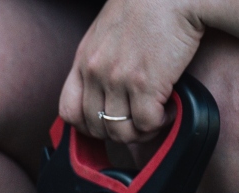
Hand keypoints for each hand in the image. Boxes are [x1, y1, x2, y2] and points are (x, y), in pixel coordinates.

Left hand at [59, 0, 204, 142]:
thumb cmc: (148, 6)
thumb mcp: (108, 32)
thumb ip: (101, 59)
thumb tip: (107, 90)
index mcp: (84, 59)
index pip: (68, 111)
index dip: (87, 126)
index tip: (107, 123)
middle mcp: (95, 72)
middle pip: (95, 127)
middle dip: (118, 132)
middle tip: (137, 122)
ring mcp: (117, 79)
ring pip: (120, 132)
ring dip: (140, 131)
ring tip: (155, 116)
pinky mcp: (145, 84)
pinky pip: (146, 124)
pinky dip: (160, 123)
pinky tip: (169, 109)